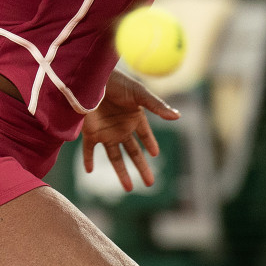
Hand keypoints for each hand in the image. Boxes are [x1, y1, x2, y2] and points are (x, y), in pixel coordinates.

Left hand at [81, 71, 180, 191]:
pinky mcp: (91, 132)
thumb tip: (178, 116)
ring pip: (114, 157)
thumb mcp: (140, 94)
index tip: (156, 155)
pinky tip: (89, 171)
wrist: (93, 77)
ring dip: (121, 172)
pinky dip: (88, 160)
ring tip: (128, 188)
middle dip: (142, 168)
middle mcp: (121, 128)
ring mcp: (106, 132)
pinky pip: (88, 150)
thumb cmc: (118, 82)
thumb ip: (157, 106)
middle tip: (150, 183)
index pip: (145, 136)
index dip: (150, 145)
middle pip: (133, 152)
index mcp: (134, 118)